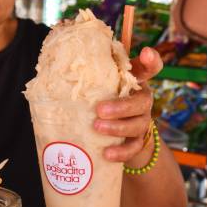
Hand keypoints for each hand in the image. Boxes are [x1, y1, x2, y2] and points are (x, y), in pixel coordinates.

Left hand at [94, 47, 162, 162]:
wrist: (117, 133)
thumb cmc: (102, 100)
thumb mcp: (98, 86)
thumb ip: (89, 74)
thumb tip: (55, 65)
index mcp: (134, 81)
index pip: (149, 67)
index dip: (151, 60)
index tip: (146, 53)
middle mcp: (142, 100)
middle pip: (142, 101)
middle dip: (121, 107)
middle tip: (100, 110)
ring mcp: (142, 121)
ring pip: (137, 125)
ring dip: (117, 128)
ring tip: (97, 127)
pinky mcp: (138, 142)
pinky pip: (134, 148)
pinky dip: (121, 152)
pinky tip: (106, 153)